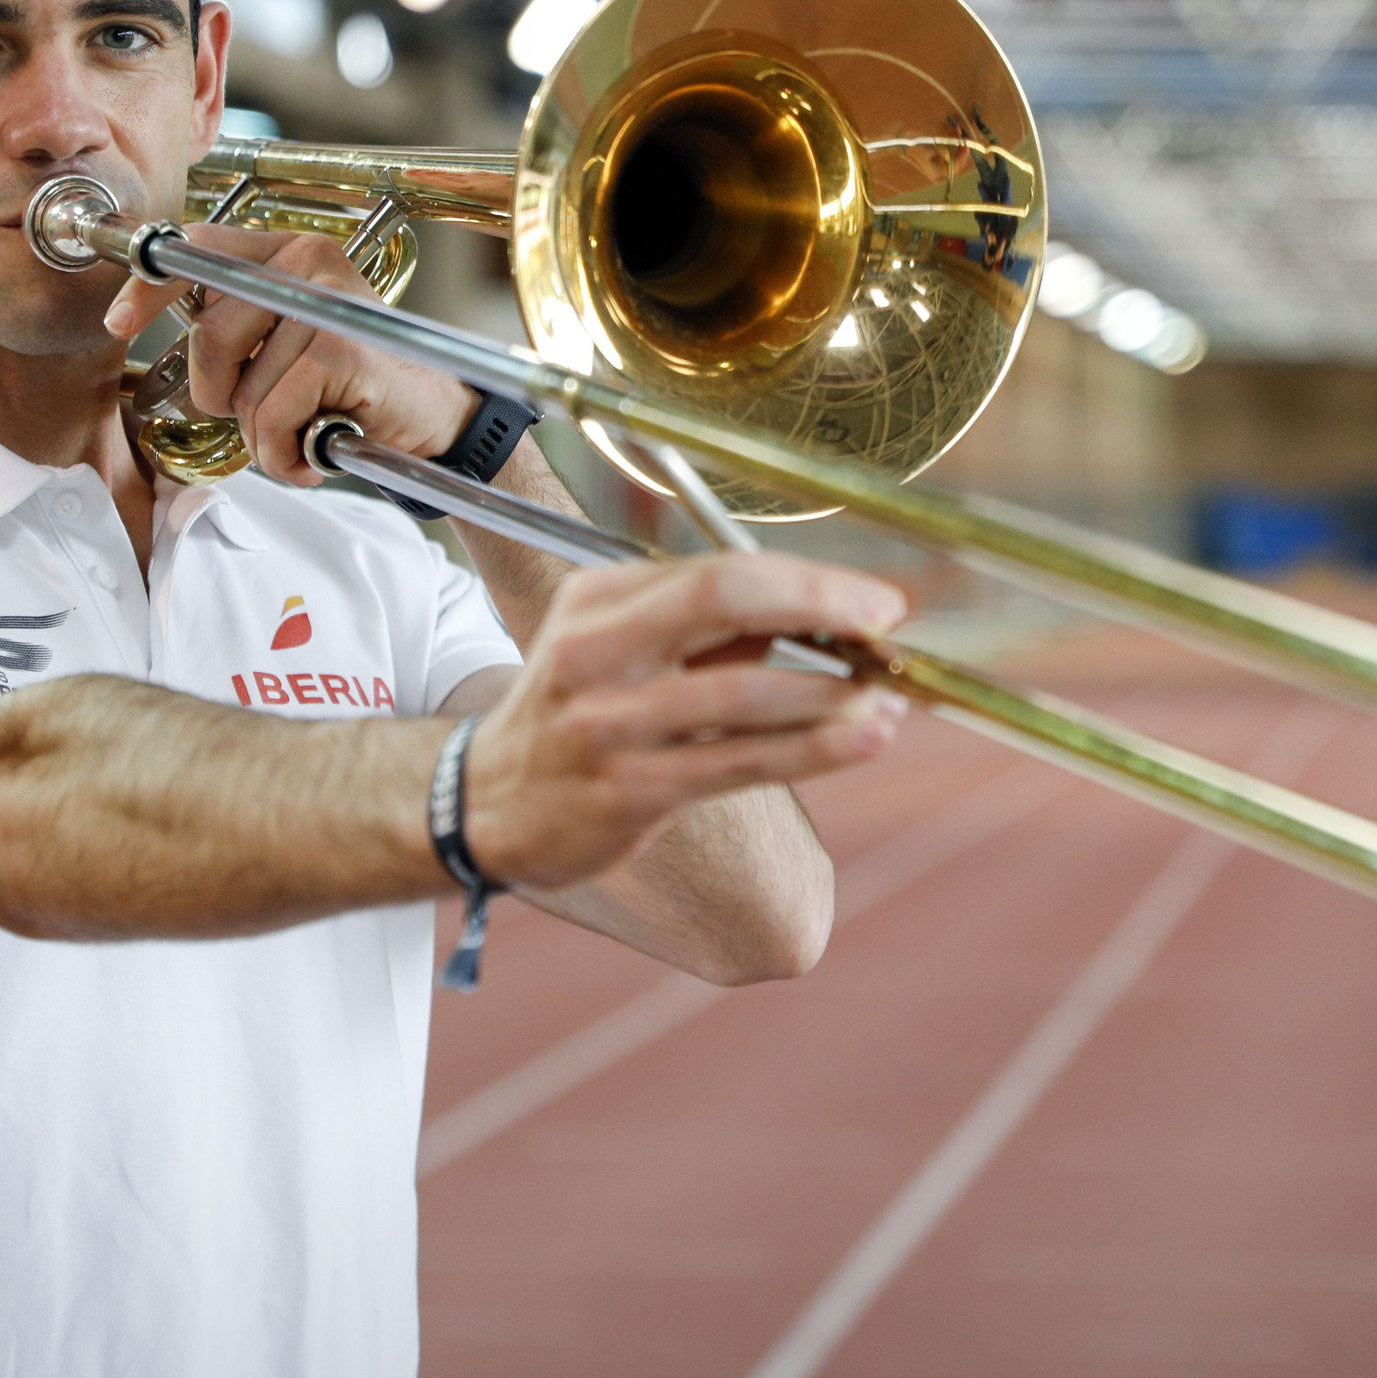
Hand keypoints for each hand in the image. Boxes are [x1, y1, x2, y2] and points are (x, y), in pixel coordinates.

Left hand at [104, 223, 474, 484]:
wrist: (437, 418)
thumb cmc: (358, 387)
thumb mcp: (293, 339)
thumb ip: (241, 321)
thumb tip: (160, 318)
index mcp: (290, 250)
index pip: (198, 248)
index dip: (149, 288)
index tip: (119, 322)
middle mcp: (309, 261)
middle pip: (208, 332)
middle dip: (220, 392)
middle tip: (266, 413)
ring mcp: (326, 302)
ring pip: (238, 387)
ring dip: (263, 433)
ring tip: (307, 428)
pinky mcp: (339, 349)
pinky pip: (270, 417)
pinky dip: (285, 452)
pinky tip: (320, 447)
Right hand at [460, 555, 909, 889]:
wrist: (488, 806)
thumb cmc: (576, 716)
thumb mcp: (618, 650)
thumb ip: (708, 632)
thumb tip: (822, 613)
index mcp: (596, 600)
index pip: (714, 571)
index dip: (804, 579)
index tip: (873, 598)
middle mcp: (594, 652)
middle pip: (719, 600)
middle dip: (819, 603)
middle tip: (888, 622)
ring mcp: (606, 723)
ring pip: (739, 693)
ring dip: (830, 694)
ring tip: (889, 701)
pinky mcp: (625, 791)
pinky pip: (735, 763)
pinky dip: (811, 750)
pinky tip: (860, 741)